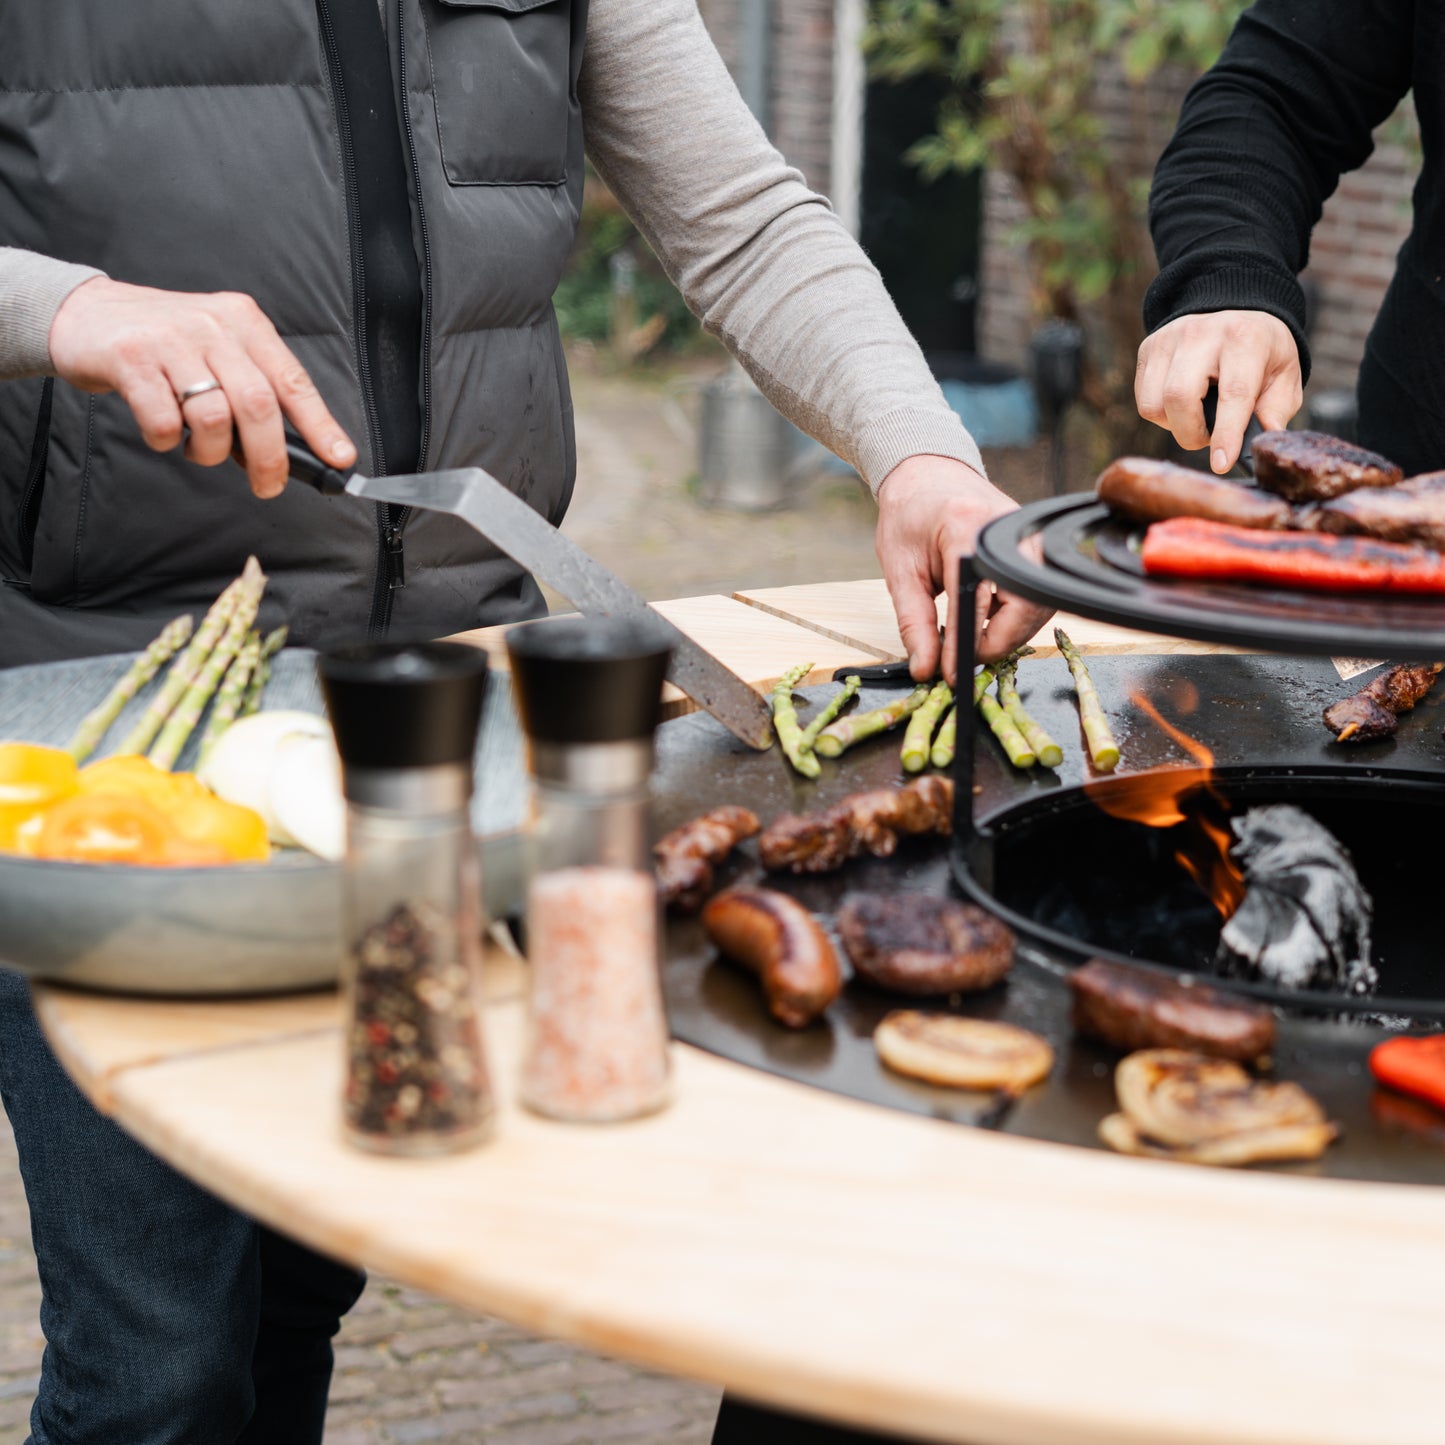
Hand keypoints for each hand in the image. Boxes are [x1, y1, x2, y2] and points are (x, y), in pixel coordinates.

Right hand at [48, 277, 355, 498]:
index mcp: (245, 323)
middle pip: (258, 405)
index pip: (293, 380)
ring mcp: (170, 340)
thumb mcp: (218, 349)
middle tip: (268, 485)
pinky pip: (165, 420)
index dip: (320, 425)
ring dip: (211, 451)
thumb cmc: (162, 343)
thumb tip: (292, 449)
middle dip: (269, 457)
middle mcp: (213, 326)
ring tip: (200, 448)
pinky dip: (168, 441)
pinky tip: (163, 431)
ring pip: (213, 417)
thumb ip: (253, 388)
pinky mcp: (131, 358)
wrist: (84, 313)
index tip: (339, 459)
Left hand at [874, 455, 1051, 684]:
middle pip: (1023, 607)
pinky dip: (1015, 618)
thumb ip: (914, 622)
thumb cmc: (910, 518)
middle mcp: (1008, 530)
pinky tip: (986, 620)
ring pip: (1037, 607)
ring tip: (970, 640)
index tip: (950, 673)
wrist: (928, 478)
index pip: (976, 600)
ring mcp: (1029, 536)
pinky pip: (1038, 595)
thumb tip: (925, 668)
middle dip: (995, 644)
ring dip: (1007, 634)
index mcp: (966, 528)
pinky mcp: (1037, 546)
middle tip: (962, 659)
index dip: (965, 645)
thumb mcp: (899, 570)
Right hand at [1135, 310, 1302, 472]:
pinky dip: (1161, 413)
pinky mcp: (1149, 348)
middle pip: (1179, 398)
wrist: (1235, 311)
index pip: (1233, 393)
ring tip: (1196, 415)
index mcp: (1245, 339)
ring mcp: (1169, 338)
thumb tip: (1262, 442)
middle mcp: (1202, 333)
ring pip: (1155, 404)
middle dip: (1191, 433)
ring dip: (1174, 425)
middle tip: (1208, 438)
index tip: (1221, 463)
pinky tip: (1182, 403)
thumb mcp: (1284, 376)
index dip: (1226, 433)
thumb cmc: (1262, 352)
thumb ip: (1275, 410)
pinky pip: (1144, 400)